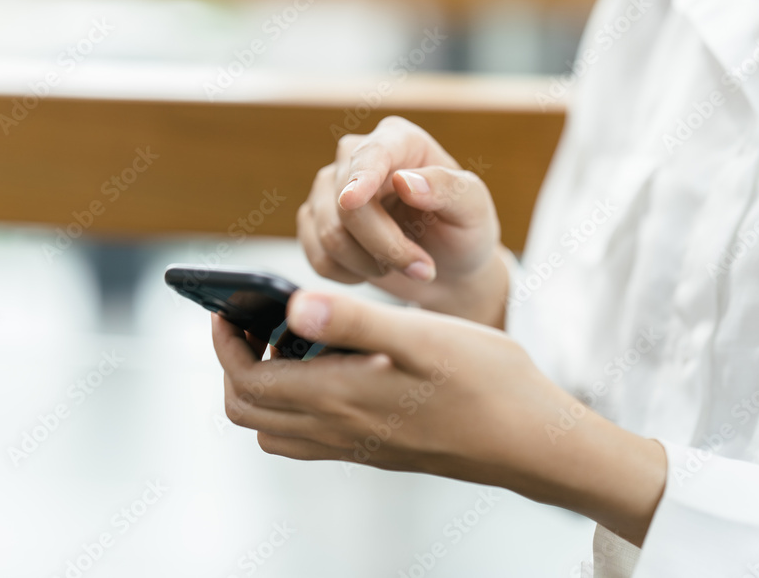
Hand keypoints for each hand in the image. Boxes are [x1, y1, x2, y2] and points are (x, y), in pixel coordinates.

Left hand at [212, 290, 666, 546]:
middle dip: (236, 364)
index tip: (228, 308)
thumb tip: (292, 306)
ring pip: (274, 429)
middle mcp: (337, 431)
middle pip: (248, 411)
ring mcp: (355, 447)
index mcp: (339, 398)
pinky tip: (331, 370)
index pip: (247, 381)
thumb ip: (353, 321)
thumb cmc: (486, 382)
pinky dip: (294, 405)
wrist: (532, 441)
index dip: (226, 343)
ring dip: (263, 386)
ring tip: (290, 342)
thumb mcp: (422, 337)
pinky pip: (307, 438)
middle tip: (254, 322)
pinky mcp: (373, 451)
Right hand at [297, 116, 507, 326]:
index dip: (361, 178)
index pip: (372, 154)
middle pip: (347, 206)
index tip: (353, 201)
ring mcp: (329, 189)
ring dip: (370, 264)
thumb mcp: (473, 209)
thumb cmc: (463, 232)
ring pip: (329, 234)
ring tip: (403, 266)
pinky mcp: (315, 221)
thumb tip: (405, 182)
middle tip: (422, 269)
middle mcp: (356, 157)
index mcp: (399, 141)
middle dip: (385, 246)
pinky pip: (318, 257)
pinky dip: (349, 274)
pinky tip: (374, 268)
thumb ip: (448, 189)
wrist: (448, 270)